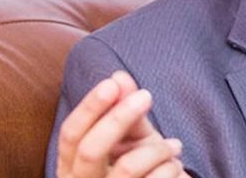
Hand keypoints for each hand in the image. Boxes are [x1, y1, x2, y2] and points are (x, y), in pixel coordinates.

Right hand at [56, 70, 187, 177]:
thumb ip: (125, 110)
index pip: (70, 135)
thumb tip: (119, 77)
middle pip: (90, 150)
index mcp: (73, 167)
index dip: (89, 108)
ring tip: (174, 146)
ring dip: (158, 149)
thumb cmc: (144, 167)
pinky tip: (175, 167)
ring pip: (128, 167)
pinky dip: (170, 167)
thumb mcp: (134, 138)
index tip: (112, 83)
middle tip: (146, 95)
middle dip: (119, 118)